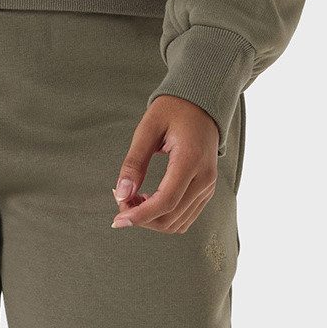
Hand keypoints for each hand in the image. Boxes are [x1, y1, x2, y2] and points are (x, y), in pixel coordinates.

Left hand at [112, 94, 221, 232]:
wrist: (202, 104)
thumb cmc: (174, 111)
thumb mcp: (147, 129)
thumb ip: (134, 162)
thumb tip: (121, 193)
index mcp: (191, 159)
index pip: (165, 201)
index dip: (140, 215)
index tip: (118, 219)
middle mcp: (205, 178)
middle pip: (170, 217)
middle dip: (141, 218)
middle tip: (121, 200)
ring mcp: (208, 186)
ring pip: (178, 223)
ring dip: (151, 219)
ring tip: (133, 199)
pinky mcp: (206, 190)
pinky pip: (184, 217)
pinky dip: (163, 216)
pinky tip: (148, 200)